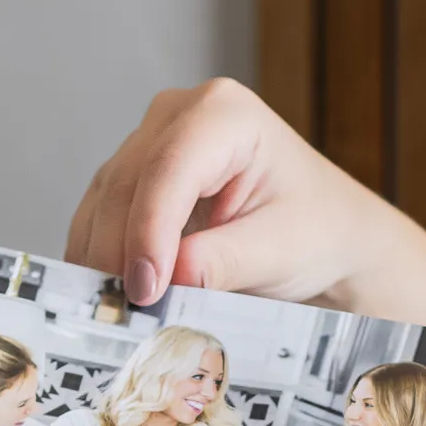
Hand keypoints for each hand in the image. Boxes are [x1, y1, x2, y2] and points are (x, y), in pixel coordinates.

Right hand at [70, 79, 397, 305]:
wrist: (324, 231)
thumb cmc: (314, 228)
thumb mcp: (280, 251)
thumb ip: (223, 262)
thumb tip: (169, 277)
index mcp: (226, 113)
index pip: (170, 170)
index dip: (148, 231)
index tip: (144, 289)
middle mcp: (180, 114)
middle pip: (127, 184)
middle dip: (120, 252)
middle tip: (125, 313)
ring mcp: (151, 141)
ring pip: (104, 201)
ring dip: (103, 257)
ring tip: (120, 311)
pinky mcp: (135, 176)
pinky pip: (100, 215)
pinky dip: (101, 255)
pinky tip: (113, 292)